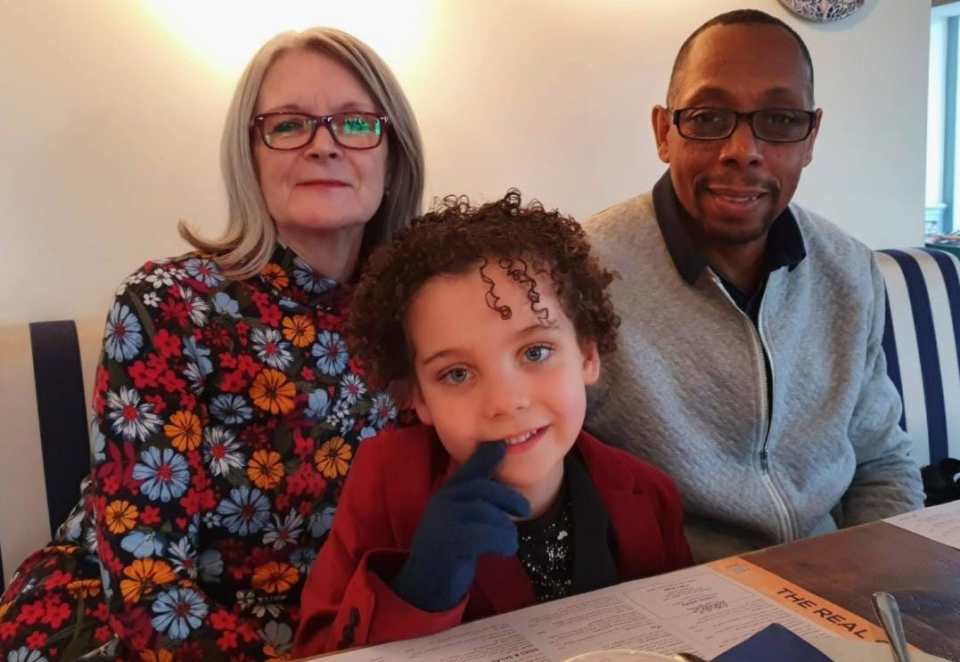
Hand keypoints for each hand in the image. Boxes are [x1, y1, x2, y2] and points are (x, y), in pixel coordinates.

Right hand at [391, 441, 530, 611]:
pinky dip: (501, 541)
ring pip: (486, 512)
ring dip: (506, 527)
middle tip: (525, 510)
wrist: (427, 583)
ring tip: (509, 540)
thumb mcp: (465, 517)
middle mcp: (443, 501)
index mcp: (448, 493)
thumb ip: (480, 497)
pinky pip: (483, 535)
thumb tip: (500, 468)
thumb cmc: (452, 548)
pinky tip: (505, 549)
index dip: (485, 456)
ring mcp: (443, 521)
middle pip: (482, 488)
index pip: (468, 469)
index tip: (501, 445)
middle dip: (508, 498)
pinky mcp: (448, 543)